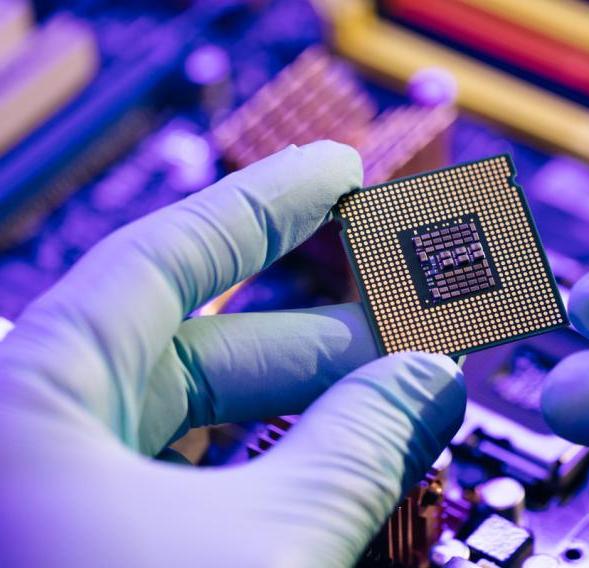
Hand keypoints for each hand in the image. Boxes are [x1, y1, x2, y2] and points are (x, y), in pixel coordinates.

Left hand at [0, 142, 465, 566]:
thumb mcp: (260, 543)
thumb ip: (357, 449)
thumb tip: (431, 381)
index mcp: (30, 397)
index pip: (170, 255)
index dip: (269, 204)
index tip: (337, 170)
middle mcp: (31, 433)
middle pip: (194, 342)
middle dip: (317, 331)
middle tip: (407, 323)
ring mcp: (54, 493)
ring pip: (190, 421)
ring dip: (298, 407)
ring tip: (386, 403)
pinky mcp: (80, 546)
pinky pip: (180, 481)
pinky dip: (260, 470)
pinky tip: (321, 470)